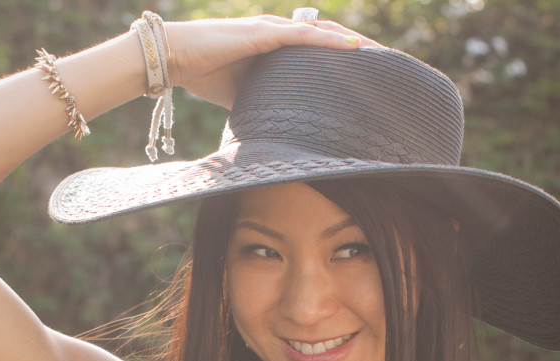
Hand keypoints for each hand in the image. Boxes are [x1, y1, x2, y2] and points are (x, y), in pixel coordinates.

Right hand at [164, 15, 381, 108]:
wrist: (174, 58)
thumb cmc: (203, 74)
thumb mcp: (242, 95)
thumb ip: (262, 103)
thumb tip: (277, 131)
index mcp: (275, 47)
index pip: (316, 48)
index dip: (341, 57)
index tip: (366, 72)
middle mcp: (278, 33)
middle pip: (327, 37)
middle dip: (356, 49)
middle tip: (385, 64)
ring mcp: (272, 30)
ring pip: (323, 33)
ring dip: (352, 43)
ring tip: (380, 55)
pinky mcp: (264, 34)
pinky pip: (305, 36)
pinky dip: (330, 42)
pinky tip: (355, 48)